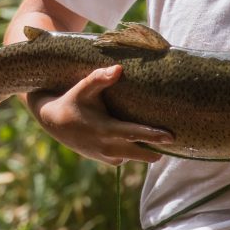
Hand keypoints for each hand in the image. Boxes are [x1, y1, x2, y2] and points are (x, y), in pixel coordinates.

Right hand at [29, 65, 174, 165]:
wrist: (54, 123)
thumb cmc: (72, 101)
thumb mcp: (83, 88)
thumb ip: (100, 78)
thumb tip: (119, 68)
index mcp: (104, 129)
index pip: (134, 134)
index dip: (153, 136)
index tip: (171, 136)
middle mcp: (107, 146)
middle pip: (140, 154)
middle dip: (158, 150)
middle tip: (176, 142)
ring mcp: (106, 156)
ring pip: (135, 156)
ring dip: (147, 151)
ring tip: (164, 142)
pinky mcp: (106, 160)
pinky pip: (127, 157)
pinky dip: (134, 151)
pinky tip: (142, 141)